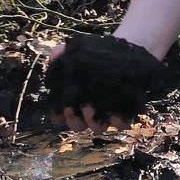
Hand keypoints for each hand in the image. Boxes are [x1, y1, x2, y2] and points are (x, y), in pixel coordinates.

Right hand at [43, 33, 172, 131]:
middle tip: (79, 106)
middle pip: (77, 126)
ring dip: (94, 121)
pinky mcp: (124, 114)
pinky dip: (118, 121)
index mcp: (72, 101)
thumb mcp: (77, 51)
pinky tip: (116, 112)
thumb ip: (62, 53)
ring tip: (95, 106)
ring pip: (97, 128)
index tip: (60, 109)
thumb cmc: (94, 56)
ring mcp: (105, 115)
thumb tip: (55, 54)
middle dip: (75, 120)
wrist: (122, 53)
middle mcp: (87, 112)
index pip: (59, 117)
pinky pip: (120, 124)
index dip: (58, 116)